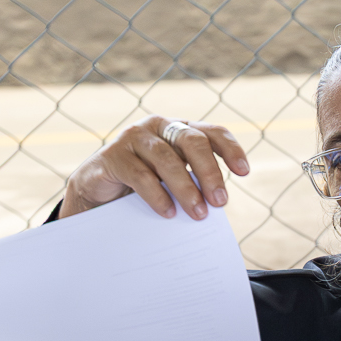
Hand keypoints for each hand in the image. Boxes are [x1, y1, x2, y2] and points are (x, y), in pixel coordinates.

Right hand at [59, 116, 250, 220]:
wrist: (97, 196)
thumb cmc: (142, 190)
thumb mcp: (172, 183)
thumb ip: (193, 184)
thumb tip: (217, 205)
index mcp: (179, 131)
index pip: (211, 132)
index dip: (230, 149)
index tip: (244, 172)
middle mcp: (158, 127)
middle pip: (192, 141)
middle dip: (210, 172)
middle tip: (220, 202)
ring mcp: (134, 137)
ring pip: (167, 159)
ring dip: (186, 188)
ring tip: (198, 214)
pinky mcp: (113, 155)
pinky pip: (140, 175)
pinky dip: (157, 195)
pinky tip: (167, 213)